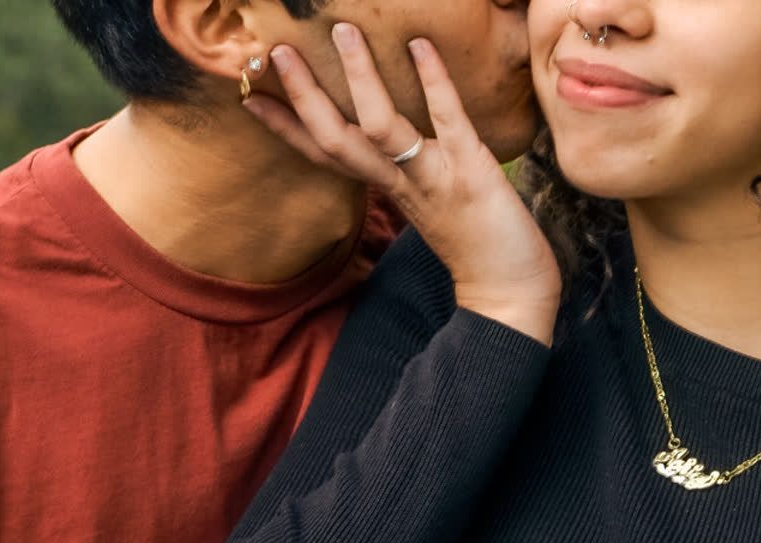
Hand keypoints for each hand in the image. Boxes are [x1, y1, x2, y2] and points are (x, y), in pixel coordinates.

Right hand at [243, 24, 560, 344]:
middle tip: (277, 50)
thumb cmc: (475, 248)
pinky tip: (420, 45)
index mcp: (386, 188)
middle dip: (304, 96)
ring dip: (359, 78)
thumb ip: (411, 173)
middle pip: (336, 139)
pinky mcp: (471, 172)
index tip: (249, 96)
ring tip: (344, 31)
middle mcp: (399, 183)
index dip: (284, 128)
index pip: (324, 155)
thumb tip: (404, 140)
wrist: (510, 293)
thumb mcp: (431, 205)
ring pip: (379, 127)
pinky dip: (432, 82)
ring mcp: (432, 177)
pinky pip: (446, 121)